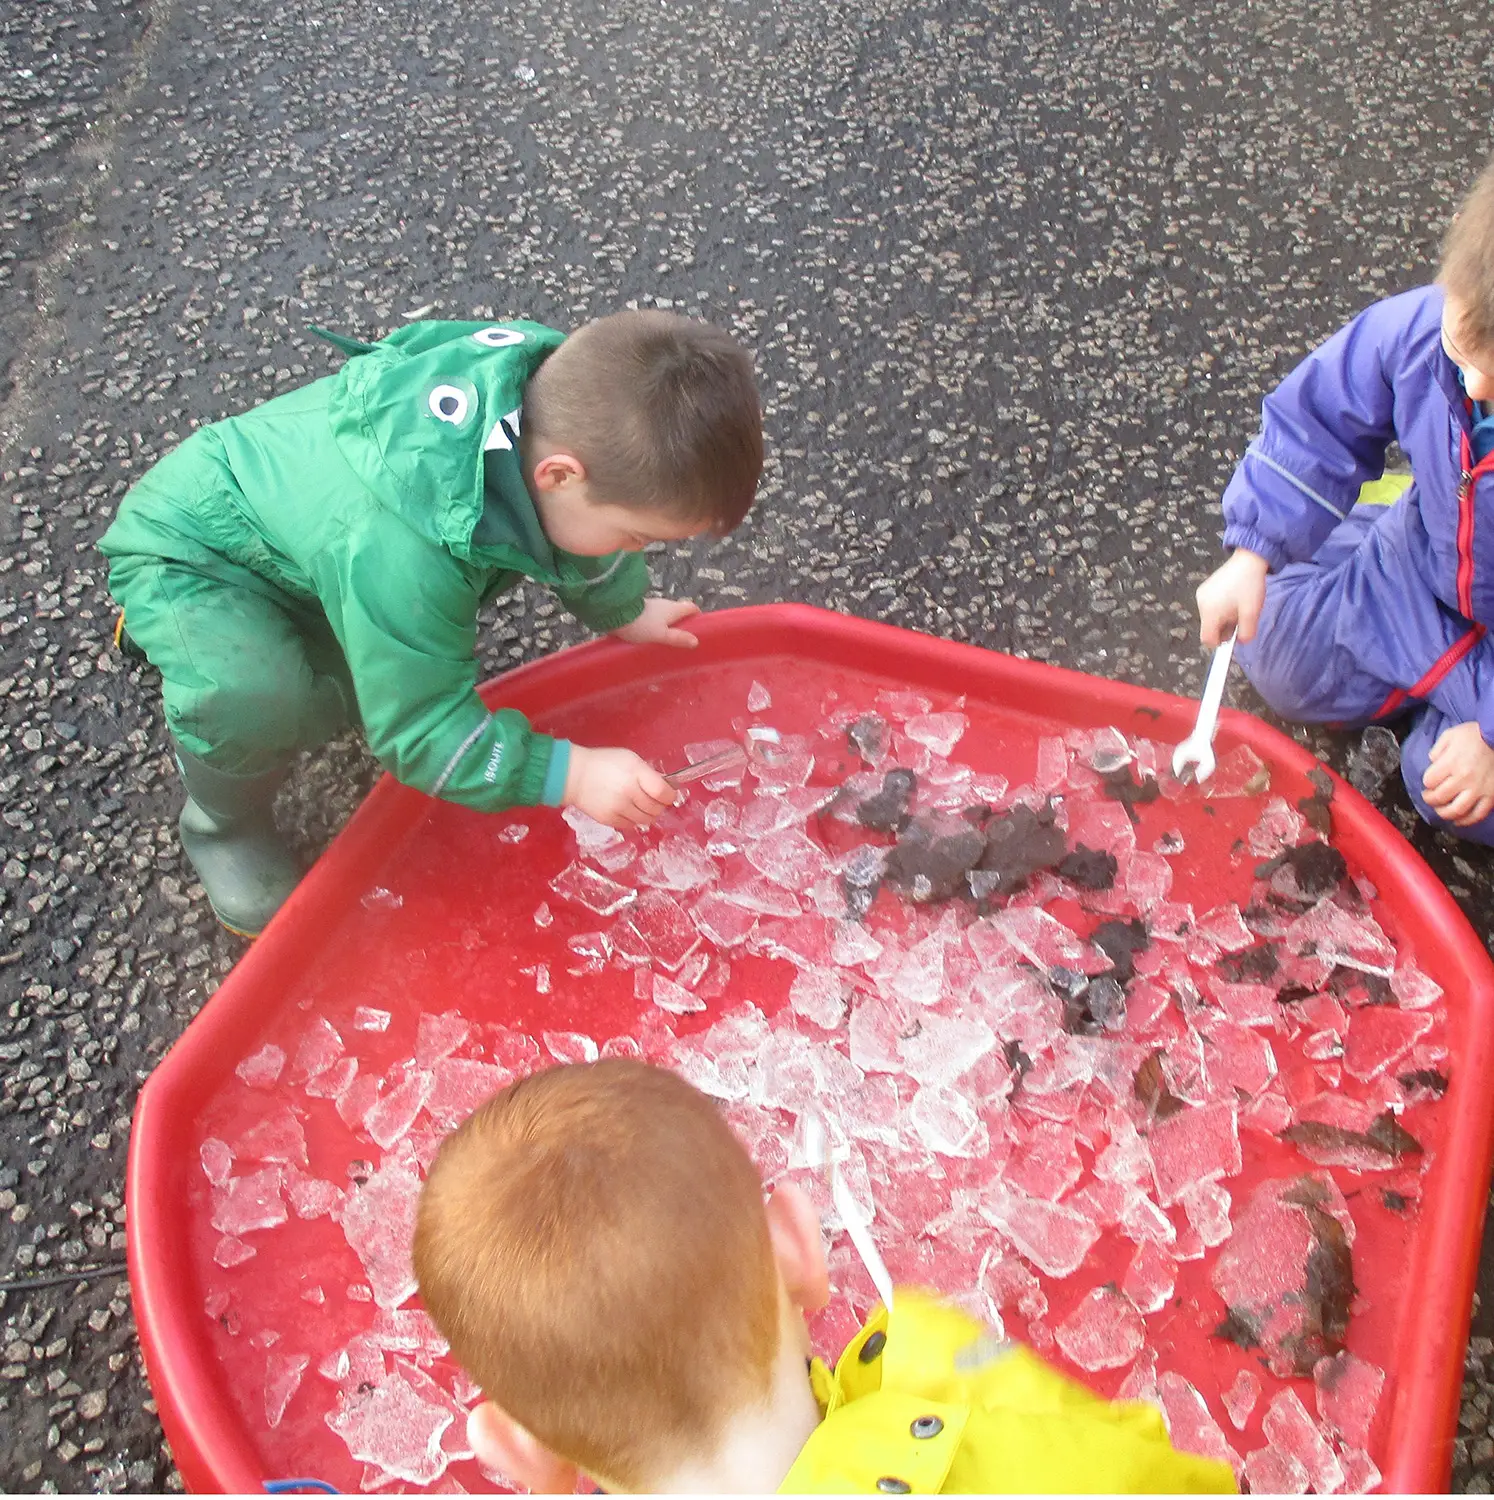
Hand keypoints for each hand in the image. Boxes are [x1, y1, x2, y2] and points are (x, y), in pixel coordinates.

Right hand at [563, 745, 677, 831]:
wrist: (574, 776)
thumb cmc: (604, 763)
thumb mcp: (629, 759)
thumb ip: (647, 773)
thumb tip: (665, 788)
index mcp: (635, 773)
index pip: (662, 792)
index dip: (670, 795)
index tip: (668, 794)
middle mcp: (629, 792)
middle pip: (656, 809)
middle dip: (659, 805)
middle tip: (654, 800)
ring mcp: (619, 808)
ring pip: (646, 820)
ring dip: (648, 814)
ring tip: (641, 805)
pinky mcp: (610, 820)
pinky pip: (631, 825)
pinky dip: (633, 819)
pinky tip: (628, 810)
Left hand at [610, 596, 700, 648]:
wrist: (616, 613)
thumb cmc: (642, 624)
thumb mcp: (661, 635)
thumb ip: (678, 638)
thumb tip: (695, 641)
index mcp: (673, 608)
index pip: (691, 607)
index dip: (696, 614)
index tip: (697, 624)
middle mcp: (665, 603)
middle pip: (678, 610)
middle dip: (682, 621)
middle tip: (682, 635)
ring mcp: (652, 605)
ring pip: (665, 612)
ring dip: (668, 622)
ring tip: (667, 637)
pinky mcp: (641, 609)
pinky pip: (654, 615)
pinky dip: (657, 622)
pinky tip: (652, 633)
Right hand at [1196, 548, 1269, 644]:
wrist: (1249, 560)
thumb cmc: (1250, 586)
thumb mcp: (1252, 613)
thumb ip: (1246, 633)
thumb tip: (1241, 641)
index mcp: (1211, 612)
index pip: (1207, 639)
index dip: (1220, 642)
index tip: (1233, 636)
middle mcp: (1201, 604)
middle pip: (1209, 628)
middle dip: (1224, 627)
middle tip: (1240, 617)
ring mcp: (1201, 595)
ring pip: (1210, 618)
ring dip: (1223, 617)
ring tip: (1238, 605)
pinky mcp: (1204, 589)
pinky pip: (1210, 607)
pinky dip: (1220, 608)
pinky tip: (1232, 597)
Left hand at [1423, 721, 1493, 826]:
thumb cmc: (1476, 735)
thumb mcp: (1451, 734)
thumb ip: (1437, 749)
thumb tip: (1432, 762)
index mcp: (1452, 763)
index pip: (1429, 781)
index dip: (1426, 782)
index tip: (1429, 781)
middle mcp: (1464, 778)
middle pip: (1439, 797)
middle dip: (1430, 799)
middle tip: (1429, 797)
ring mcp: (1479, 789)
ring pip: (1457, 810)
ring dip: (1444, 813)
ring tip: (1440, 809)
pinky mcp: (1492, 795)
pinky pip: (1478, 814)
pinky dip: (1467, 821)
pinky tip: (1458, 821)